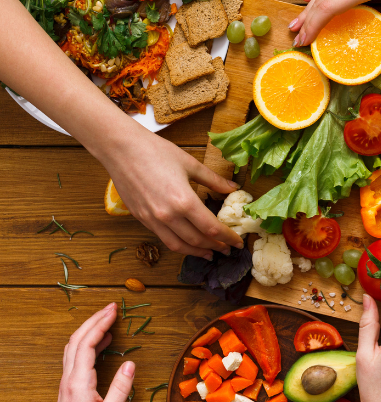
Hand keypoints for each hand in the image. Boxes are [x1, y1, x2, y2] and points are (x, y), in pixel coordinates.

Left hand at [55, 303, 134, 401]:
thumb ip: (120, 390)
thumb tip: (131, 364)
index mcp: (78, 382)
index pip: (87, 343)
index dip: (100, 324)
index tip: (114, 311)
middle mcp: (69, 378)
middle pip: (76, 339)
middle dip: (93, 320)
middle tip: (111, 307)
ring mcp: (66, 382)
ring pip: (73, 346)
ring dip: (88, 329)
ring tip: (107, 320)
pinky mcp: (68, 386)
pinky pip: (75, 356)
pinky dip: (87, 342)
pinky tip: (101, 343)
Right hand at [101, 129, 242, 259]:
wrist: (120, 148)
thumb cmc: (156, 151)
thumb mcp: (191, 164)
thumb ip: (213, 180)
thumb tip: (233, 188)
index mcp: (184, 201)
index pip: (212, 228)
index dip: (228, 237)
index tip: (238, 242)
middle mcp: (168, 215)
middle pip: (197, 240)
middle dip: (215, 247)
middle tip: (227, 249)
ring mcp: (152, 219)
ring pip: (178, 245)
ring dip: (196, 252)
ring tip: (209, 253)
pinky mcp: (141, 218)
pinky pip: (163, 238)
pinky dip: (178, 245)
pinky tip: (186, 242)